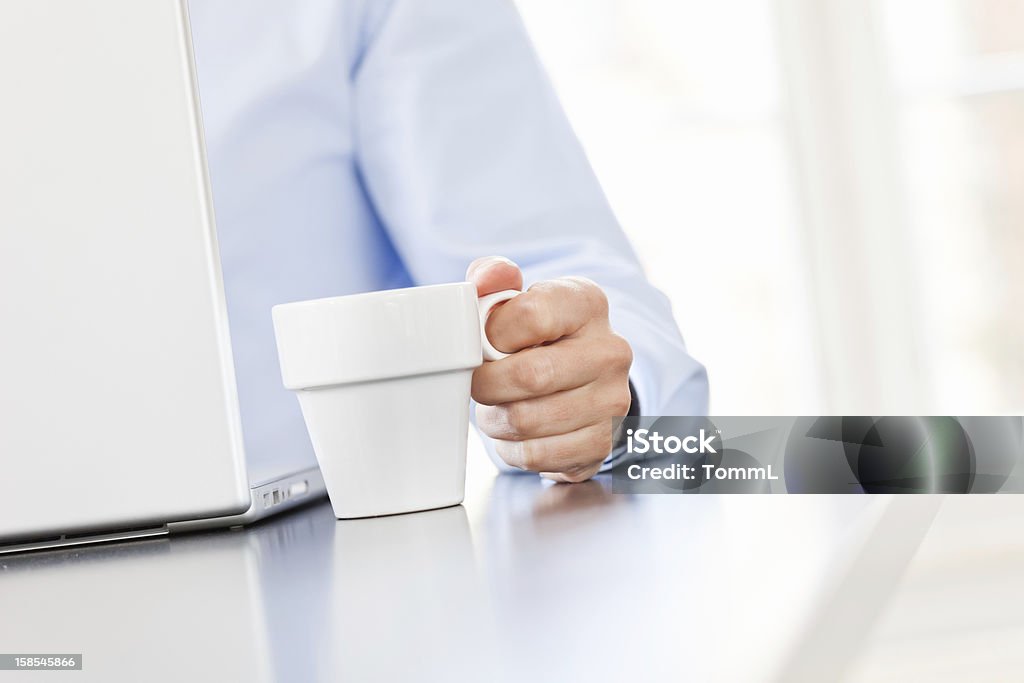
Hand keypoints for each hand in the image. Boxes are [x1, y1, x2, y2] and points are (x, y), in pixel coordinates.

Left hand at [467, 256, 633, 482]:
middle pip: (530, 375)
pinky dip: (514, 448)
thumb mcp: (516, 297)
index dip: (493, 335)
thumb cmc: (537, 336)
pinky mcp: (602, 442)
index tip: (486, 342)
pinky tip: (518, 432)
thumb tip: (485, 278)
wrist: (580, 380)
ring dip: (496, 419)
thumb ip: (493, 278)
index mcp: (587, 304)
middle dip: (488, 384)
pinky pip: (538, 454)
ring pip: (528, 420)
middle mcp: (610, 351)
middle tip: (480, 383)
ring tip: (498, 406)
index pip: (532, 316)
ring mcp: (612, 400)